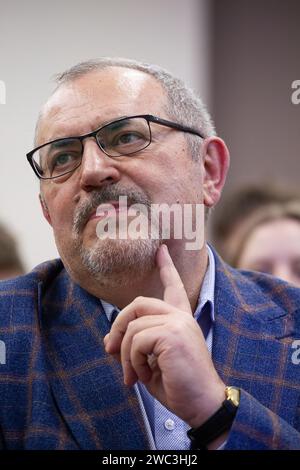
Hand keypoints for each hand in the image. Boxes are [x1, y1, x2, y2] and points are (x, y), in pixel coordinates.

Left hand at [104, 244, 225, 427]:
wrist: (203, 405)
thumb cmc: (179, 387)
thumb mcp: (151, 364)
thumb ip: (135, 347)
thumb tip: (109, 339)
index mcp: (181, 321)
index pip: (174, 287)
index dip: (167, 268)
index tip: (162, 250)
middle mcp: (181, 317)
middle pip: (138, 302)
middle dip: (118, 326)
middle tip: (110, 349)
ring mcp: (178, 323)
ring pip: (133, 326)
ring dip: (125, 355)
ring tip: (132, 375)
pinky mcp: (173, 335)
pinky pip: (137, 341)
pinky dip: (132, 361)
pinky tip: (142, 376)